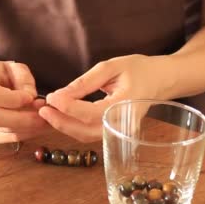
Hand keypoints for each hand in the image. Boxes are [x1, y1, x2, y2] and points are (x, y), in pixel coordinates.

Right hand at [0, 61, 49, 142]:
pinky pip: (6, 139)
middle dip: (24, 118)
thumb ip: (24, 79)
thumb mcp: (13, 67)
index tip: (31, 97)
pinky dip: (25, 134)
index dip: (13, 99)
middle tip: (45, 114)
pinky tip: (39, 127)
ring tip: (46, 120)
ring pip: (2, 131)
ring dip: (28, 128)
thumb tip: (31, 98)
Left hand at [39, 55, 170, 142]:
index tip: (51, 97)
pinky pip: (90, 134)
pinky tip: (61, 116)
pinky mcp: (114, 132)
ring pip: (86, 136)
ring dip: (64, 126)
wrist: (161, 80)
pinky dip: (73, 127)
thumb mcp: (111, 67)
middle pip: (86, 131)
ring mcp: (120, 132)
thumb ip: (86, 82)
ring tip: (48, 112)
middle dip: (61, 122)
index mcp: (125, 105)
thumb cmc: (139, 69)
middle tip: (43, 109)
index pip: (91, 113)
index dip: (68, 107)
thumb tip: (60, 94)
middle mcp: (123, 124)